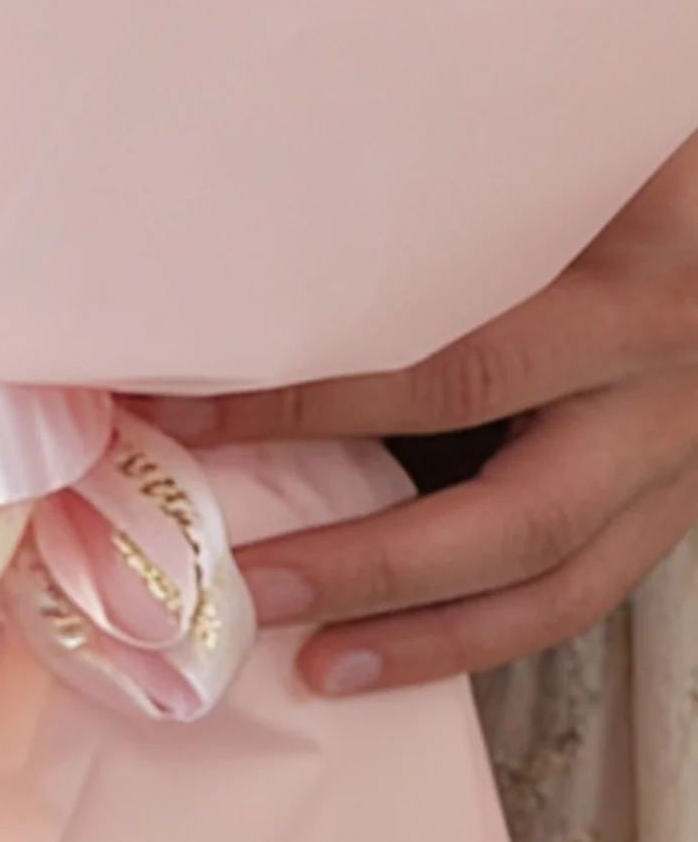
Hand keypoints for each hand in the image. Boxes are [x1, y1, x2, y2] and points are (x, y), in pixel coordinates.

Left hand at [139, 135, 697, 695]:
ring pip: (560, 585)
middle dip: (373, 565)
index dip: (318, 405)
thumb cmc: (650, 176)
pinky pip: (586, 590)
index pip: (455, 376)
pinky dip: (488, 630)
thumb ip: (461, 212)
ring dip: (430, 636)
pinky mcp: (677, 502)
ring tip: (319, 664)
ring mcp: (680, 466)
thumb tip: (289, 238)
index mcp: (627, 307)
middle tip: (251, 585)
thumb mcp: (572, 177)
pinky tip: (401, 648)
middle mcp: (661, 402)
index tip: (193, 414)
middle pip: (516, 517)